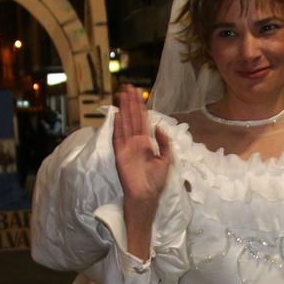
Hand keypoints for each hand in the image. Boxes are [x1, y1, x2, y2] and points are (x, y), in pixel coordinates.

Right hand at [111, 89, 171, 205]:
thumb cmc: (156, 181)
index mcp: (146, 142)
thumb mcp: (166, 159)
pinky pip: (118, 137)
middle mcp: (135, 142)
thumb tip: (158, 127)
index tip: (137, 93)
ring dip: (123, 109)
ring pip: (125, 123)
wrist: (146, 196)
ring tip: (122, 94)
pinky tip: (117, 114)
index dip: (140, 107)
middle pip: (132, 118)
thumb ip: (164, 143)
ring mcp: (127, 146)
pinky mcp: (120, 154)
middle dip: (130, 103)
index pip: (142, 120)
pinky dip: (117, 126)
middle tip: (128, 87)